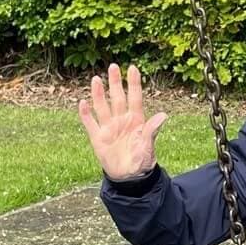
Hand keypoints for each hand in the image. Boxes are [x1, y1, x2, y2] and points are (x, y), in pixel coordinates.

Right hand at [79, 62, 166, 180]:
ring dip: (99, 94)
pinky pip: (91, 124)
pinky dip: (86, 114)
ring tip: (96, 79)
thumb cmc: (142, 161)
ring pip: (102, 107)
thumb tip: (163, 115)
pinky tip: (82, 103)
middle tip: (113, 66)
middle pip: (117, 98)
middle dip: (115, 83)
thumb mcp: (148, 146)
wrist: (129, 178)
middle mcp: (122, 121)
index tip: (133, 68)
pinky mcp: (98, 138)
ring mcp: (109, 128)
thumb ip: (152, 130)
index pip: (135, 98)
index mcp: (136, 121)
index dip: (133, 83)